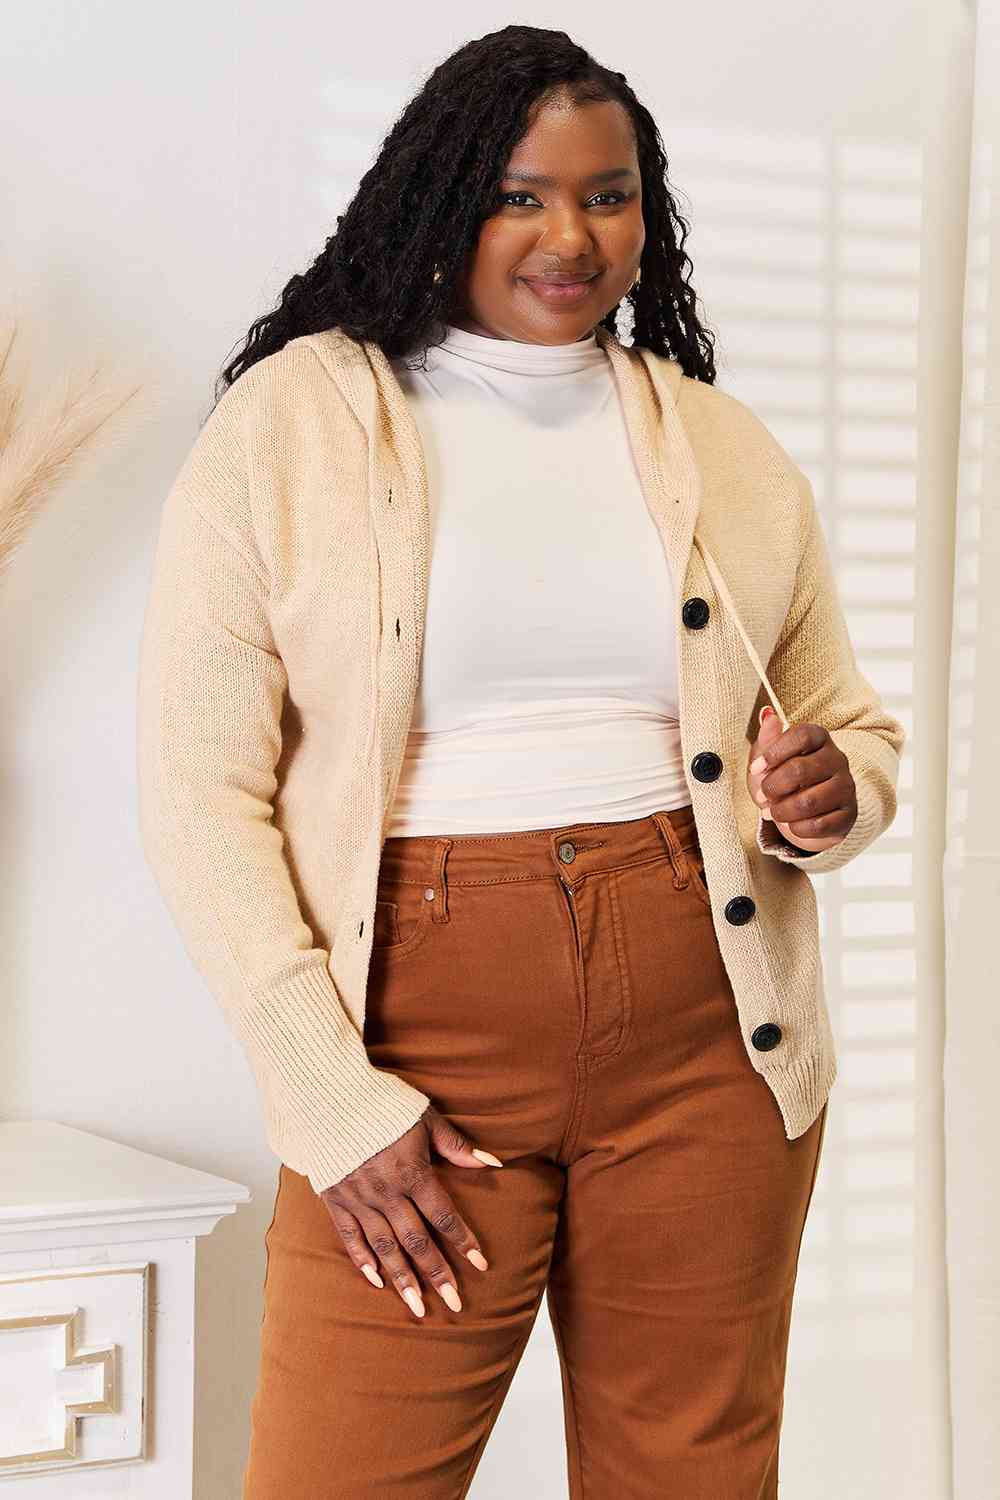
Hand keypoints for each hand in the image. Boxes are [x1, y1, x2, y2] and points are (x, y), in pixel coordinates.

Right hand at [319, 1104, 499, 1318]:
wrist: (330, 1096)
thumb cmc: (384, 1103)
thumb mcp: (425, 1118)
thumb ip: (456, 1146)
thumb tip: (492, 1162)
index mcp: (412, 1173)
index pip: (443, 1215)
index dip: (463, 1241)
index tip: (481, 1266)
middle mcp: (386, 1193)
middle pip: (416, 1240)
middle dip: (437, 1273)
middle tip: (455, 1304)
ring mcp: (359, 1199)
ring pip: (385, 1247)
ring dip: (404, 1278)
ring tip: (418, 1307)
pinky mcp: (335, 1200)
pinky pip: (350, 1237)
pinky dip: (363, 1260)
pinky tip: (377, 1281)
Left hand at [747, 706, 856, 852]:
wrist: (808, 812)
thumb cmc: (786, 780)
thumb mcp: (771, 758)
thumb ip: (768, 739)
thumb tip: (767, 714)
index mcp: (819, 738)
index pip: (801, 735)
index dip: (774, 752)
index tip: (755, 769)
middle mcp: (838, 759)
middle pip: (799, 770)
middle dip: (772, 787)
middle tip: (762, 796)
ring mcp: (846, 787)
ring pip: (807, 802)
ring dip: (781, 811)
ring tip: (773, 812)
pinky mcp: (848, 814)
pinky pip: (818, 825)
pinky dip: (796, 828)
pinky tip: (791, 824)